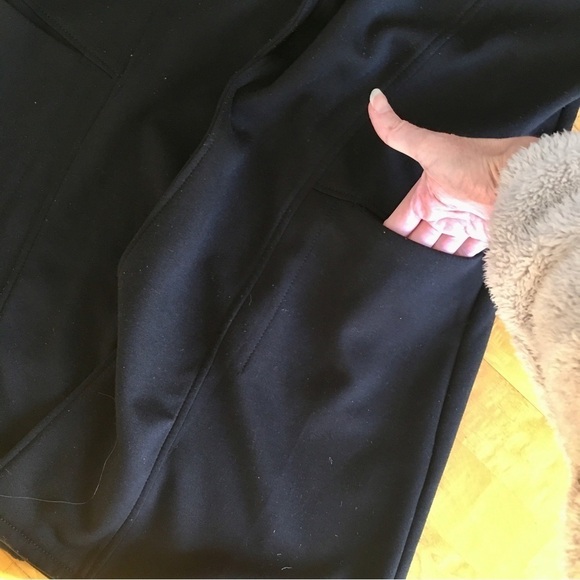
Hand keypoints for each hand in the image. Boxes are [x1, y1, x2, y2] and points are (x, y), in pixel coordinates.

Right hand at [367, 88, 536, 256]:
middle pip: (420, 236)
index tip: (378, 249)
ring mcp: (463, 223)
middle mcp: (445, 209)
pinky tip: (441, 272)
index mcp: (428, 193)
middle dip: (410, 249)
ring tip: (414, 274)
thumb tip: (374, 98)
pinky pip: (463, 254)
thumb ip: (398, 131)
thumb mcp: (429, 148)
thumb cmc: (474, 162)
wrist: (518, 180)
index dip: (391, 233)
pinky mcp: (482, 236)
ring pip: (439, 247)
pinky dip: (453, 263)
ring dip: (430, 259)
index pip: (402, 217)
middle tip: (395, 268)